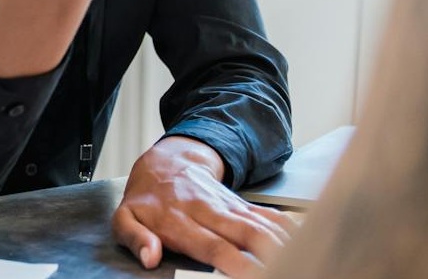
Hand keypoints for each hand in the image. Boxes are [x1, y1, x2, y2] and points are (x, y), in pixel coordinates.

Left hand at [112, 137, 295, 278]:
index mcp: (180, 220)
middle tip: (283, 268)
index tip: (251, 275)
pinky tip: (302, 237)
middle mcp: (208, 211)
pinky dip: (286, 226)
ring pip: (260, 224)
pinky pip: (266, 214)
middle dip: (267, 253)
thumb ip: (134, 238)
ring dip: (281, 242)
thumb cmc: (146, 198)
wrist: (165, 160)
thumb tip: (150, 258)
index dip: (233, 261)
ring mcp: (227, 206)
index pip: (211, 245)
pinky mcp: (239, 203)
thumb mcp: (124, 217)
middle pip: (245, 233)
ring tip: (300, 256)